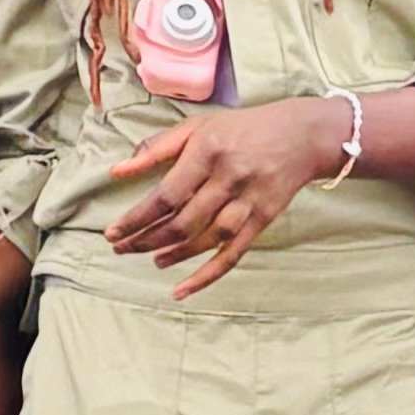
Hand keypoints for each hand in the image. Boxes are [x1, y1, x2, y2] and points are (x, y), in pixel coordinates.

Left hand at [103, 93, 352, 296]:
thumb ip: (156, 148)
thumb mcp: (197, 126)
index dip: (137, 218)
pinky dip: (207, 276)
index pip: (165, 195)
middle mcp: (227, 179)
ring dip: (175, 255)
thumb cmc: (241, 128)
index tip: (113, 232)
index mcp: (206, 152)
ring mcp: (247, 202)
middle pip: (182, 222)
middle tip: (122, 248)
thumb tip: (117, 171)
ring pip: (206, 240)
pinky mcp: (262, 220)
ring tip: (152, 259)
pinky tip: (183, 289)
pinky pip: (232, 255)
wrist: (301, 135)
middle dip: (147, 240)